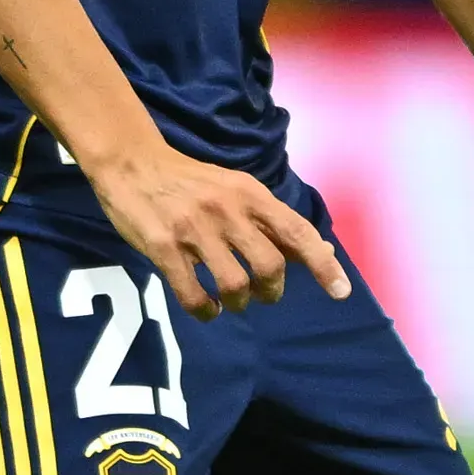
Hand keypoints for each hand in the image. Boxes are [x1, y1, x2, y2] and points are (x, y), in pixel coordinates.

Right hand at [93, 145, 349, 318]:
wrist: (133, 163)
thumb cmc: (191, 182)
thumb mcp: (236, 190)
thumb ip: (274, 222)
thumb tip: (322, 253)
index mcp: (249, 193)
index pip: (296, 231)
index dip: (323, 265)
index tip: (340, 292)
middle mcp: (227, 210)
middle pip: (269, 266)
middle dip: (272, 290)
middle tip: (263, 293)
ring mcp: (194, 229)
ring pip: (235, 285)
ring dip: (239, 302)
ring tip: (231, 301)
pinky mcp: (163, 247)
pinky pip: (193, 295)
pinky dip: (205, 311)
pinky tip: (206, 308)